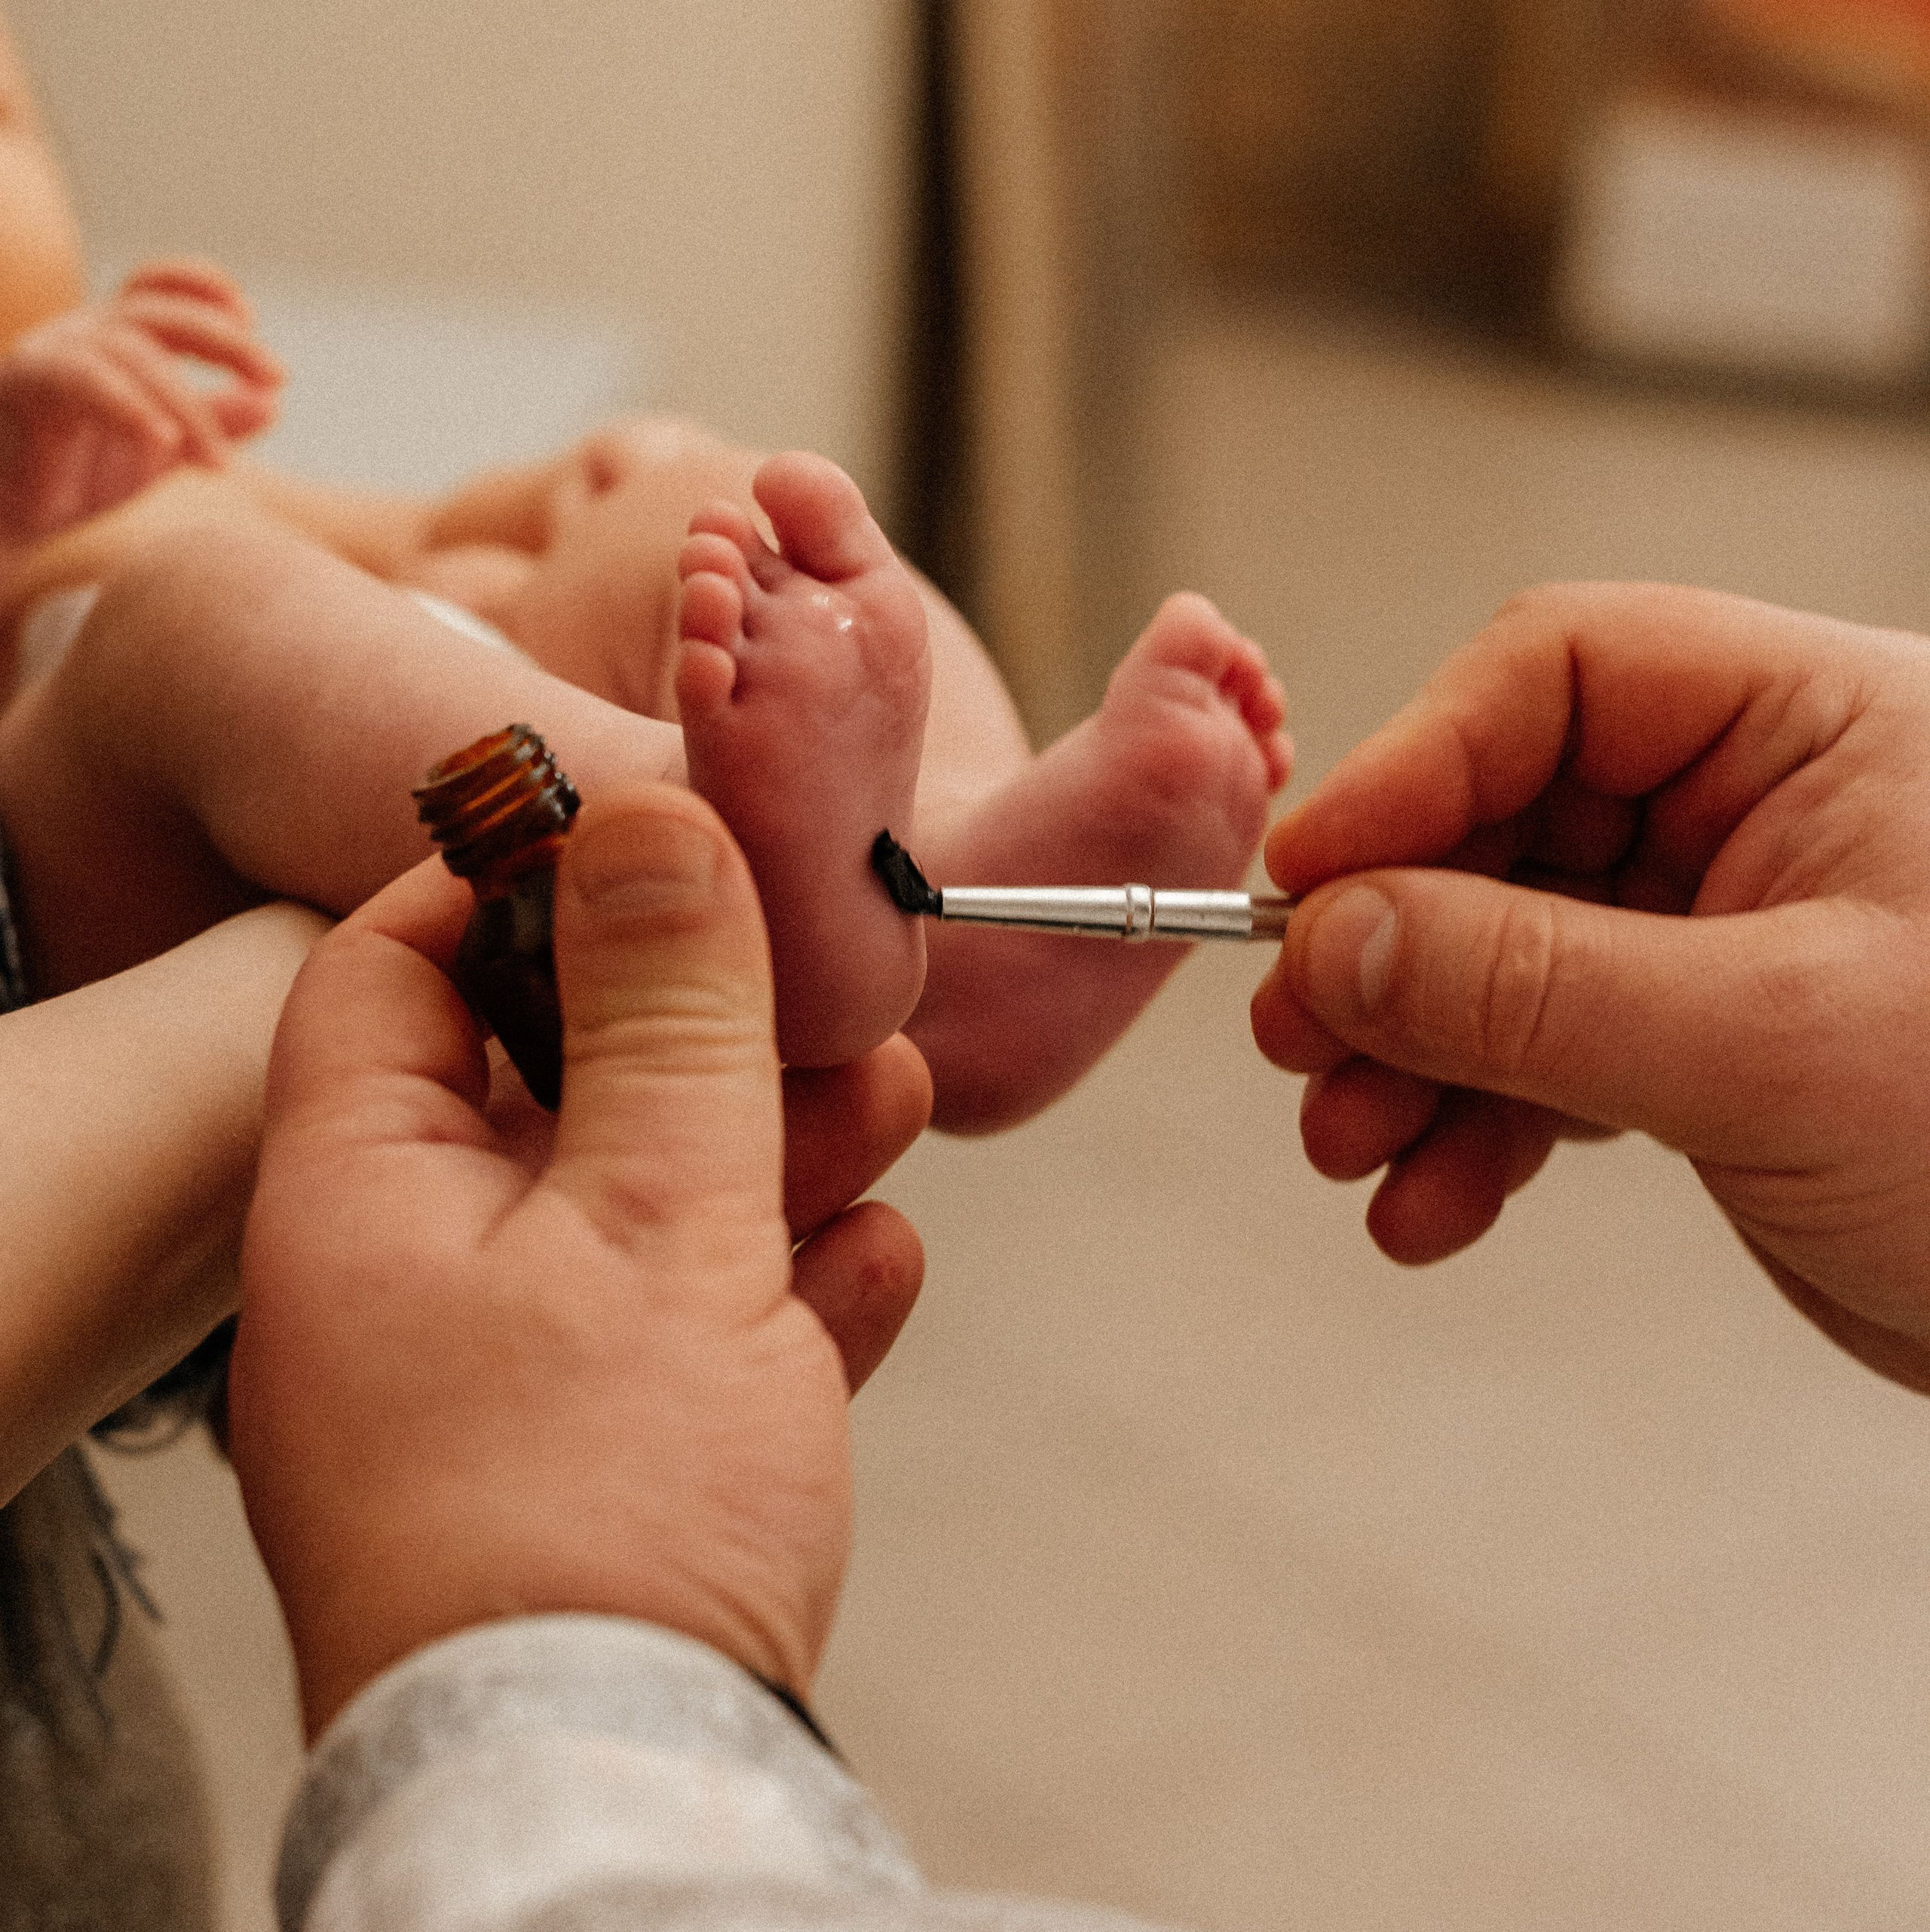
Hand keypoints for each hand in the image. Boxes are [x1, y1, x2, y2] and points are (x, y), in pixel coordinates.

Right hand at [0, 258, 282, 540]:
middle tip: (279, 377)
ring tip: (221, 463)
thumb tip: (272, 404)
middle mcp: (85, 334)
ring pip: (134, 354)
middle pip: (160, 311)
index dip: (207, 289)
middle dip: (226, 340)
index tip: (253, 321)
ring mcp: (54, 353)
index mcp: (117, 338)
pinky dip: (129, 407)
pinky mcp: (28, 385)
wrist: (8, 516)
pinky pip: (83, 381)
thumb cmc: (79, 473)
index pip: (162, 287)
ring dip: (188, 407)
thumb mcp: (163, 446)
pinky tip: (165, 443)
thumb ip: (215, 422)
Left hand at [228, 786, 929, 1734]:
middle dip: (703, 1034)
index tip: (648, 846)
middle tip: (821, 996)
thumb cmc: (596, 1515)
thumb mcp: (659, 1218)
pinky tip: (869, 1264)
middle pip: (550, 1085)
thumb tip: (652, 821)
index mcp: (362, 1201)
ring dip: (771, 1153)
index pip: (394, 968)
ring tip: (889, 1105)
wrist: (625, 1790)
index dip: (515, 883)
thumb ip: (667, 1013)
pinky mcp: (597, 1460)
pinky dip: (776, 1286)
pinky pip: (685, 1329)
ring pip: (639, 1205)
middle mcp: (410, 1283)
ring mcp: (503, 1377)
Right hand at [1251, 582, 1929, 1394]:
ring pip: (1497, 951)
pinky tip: (1431, 1201)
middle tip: (1301, 1036)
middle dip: (1390, 948)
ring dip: (1409, 1056)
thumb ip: (1529, 983)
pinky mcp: (1697, 1043)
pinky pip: (1536, 1054)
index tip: (1309, 876)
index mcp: (1815, 729)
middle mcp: (1757, 811)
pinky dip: (1470, 1127)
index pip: (1560, 676)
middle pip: (1500, 820)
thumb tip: (1336, 938)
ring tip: (1353, 1145)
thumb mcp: (1768, 1045)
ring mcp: (1717, 930)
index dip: (1414, 764)